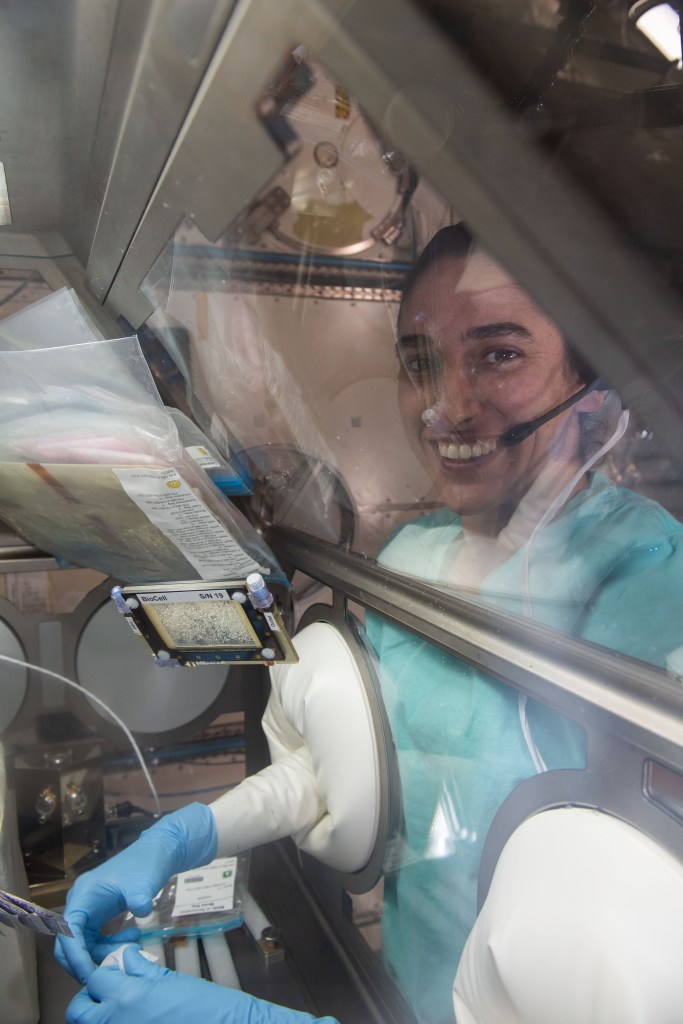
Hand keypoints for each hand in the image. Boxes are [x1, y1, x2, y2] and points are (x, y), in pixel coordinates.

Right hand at [55, 802, 216, 983]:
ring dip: (102, 954)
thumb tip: (141, 912)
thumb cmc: (147, 863)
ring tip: (131, 950)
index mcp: (83, 895)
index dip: (76, 956)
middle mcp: (80, 903)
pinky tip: (132, 940)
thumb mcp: (144, 881)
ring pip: (83, 945)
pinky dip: (110, 946)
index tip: (90, 975)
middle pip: (69, 943)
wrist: (157, 852)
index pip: (68, 932)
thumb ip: (140, 898)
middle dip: (84, 962)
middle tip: (106, 976)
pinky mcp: (99, 915)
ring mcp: (89, 910)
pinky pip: (96, 939)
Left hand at [66, 945, 339, 1023]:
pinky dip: (114, 1023)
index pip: (95, 978)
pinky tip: (133, 1017)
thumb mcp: (170, 978)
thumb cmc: (204, 1005)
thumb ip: (141, 968)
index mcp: (127, 996)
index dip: (99, 970)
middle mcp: (116, 1020)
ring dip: (97, 1014)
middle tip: (106, 990)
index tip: (108, 967)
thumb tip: (125, 959)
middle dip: (86, 998)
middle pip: (79, 1011)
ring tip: (118, 1006)